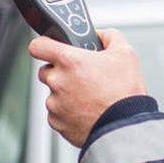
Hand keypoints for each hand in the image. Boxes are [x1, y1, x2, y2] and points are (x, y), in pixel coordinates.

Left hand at [28, 29, 147, 147]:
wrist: (125, 127)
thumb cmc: (125, 93)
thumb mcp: (126, 54)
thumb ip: (109, 37)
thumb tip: (101, 35)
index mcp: (69, 61)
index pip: (38, 46)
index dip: (44, 45)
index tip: (50, 49)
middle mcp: (57, 81)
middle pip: (46, 71)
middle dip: (60, 72)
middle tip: (81, 76)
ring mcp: (55, 104)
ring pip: (53, 94)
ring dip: (66, 94)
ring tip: (89, 98)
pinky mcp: (57, 123)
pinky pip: (57, 113)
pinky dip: (68, 112)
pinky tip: (87, 111)